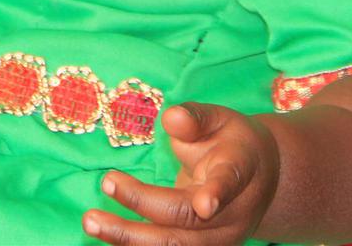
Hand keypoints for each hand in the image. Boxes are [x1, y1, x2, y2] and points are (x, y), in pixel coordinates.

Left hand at [83, 103, 279, 245]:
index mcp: (240, 171)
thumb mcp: (220, 118)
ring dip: (129, 237)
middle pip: (187, 218)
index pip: (230, 182)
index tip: (204, 205)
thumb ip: (195, 117)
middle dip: (144, 204)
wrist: (260, 180)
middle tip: (105, 181)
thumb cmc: (232, 142)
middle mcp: (232, 213)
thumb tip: (171, 118)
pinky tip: (106, 237)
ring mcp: (218, 239)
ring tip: (90, 222)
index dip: (218, 194)